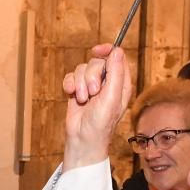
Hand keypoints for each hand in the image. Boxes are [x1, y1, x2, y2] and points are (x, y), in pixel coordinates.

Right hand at [61, 45, 133, 169]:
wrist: (82, 138)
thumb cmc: (101, 123)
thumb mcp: (112, 97)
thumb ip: (115, 73)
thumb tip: (116, 51)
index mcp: (121, 83)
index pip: (117, 57)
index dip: (108, 51)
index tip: (97, 50)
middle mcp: (107, 82)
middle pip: (97, 62)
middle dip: (90, 76)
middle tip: (92, 92)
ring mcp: (91, 85)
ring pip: (82, 69)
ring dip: (79, 83)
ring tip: (83, 99)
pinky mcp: (77, 89)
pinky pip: (71, 76)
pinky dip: (69, 84)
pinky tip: (71, 94)